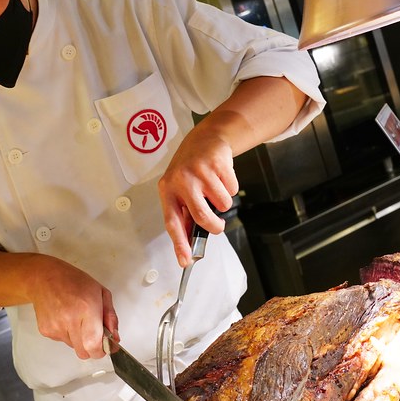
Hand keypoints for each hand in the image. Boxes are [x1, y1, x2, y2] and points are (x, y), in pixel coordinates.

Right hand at [28, 255, 119, 359]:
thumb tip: (114, 338)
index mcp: (87, 308)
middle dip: (92, 348)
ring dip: (79, 339)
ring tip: (76, 319)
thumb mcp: (101, 292)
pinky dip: (67, 334)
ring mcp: (56, 326)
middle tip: (93, 334)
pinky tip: (65, 318)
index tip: (105, 346)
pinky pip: (62, 341)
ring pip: (73, 347)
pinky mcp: (46, 331)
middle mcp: (70, 319)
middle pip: (84, 352)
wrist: (44, 278)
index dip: (101, 350)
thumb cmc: (73, 281)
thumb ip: (111, 317)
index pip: (94, 345)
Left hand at [157, 128, 235, 266]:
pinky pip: (232, 189)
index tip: (185, 261)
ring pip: (222, 204)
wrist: (205, 139)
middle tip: (217, 225)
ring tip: (215, 189)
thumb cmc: (190, 169)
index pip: (172, 222)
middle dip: (215, 226)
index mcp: (167, 190)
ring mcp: (200, 171)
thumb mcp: (179, 189)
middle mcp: (181, 180)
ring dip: (223, 202)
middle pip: (202, 216)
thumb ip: (183, 213)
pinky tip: (221, 177)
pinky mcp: (217, 164)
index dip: (179, 244)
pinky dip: (231, 187)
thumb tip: (189, 242)